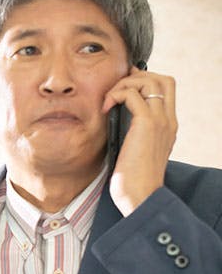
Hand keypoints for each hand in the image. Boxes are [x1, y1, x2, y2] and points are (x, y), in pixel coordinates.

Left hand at [102, 67, 177, 215]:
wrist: (140, 196)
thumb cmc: (133, 180)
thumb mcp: (135, 152)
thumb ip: (132, 135)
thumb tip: (115, 123)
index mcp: (168, 126)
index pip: (166, 90)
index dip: (145, 81)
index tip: (123, 88)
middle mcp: (168, 120)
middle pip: (162, 79)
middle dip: (137, 77)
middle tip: (115, 90)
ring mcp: (160, 121)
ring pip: (150, 81)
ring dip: (125, 84)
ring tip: (108, 100)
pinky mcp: (146, 124)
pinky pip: (132, 95)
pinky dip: (116, 95)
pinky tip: (104, 108)